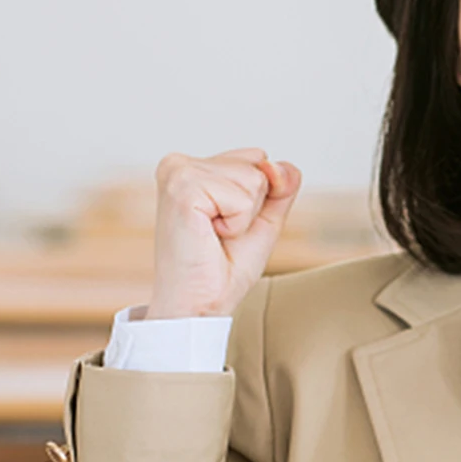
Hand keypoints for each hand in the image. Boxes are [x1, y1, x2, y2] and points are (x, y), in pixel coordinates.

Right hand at [148, 149, 301, 319]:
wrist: (199, 304)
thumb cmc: (222, 267)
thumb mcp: (263, 220)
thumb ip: (280, 188)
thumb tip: (282, 165)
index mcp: (192, 167)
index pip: (257, 157)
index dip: (257, 198)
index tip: (225, 224)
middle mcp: (179, 164)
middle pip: (257, 164)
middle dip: (252, 206)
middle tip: (219, 234)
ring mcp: (178, 173)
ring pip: (254, 178)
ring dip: (243, 217)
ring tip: (213, 235)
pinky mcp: (182, 189)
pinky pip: (242, 197)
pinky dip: (236, 223)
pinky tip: (209, 235)